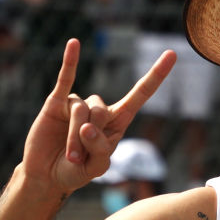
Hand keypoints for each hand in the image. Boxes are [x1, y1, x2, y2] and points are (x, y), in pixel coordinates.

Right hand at [21, 39, 175, 193]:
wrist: (47, 176)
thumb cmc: (76, 172)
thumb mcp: (97, 168)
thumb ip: (100, 149)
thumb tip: (87, 126)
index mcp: (117, 122)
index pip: (139, 95)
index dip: (155, 76)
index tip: (172, 55)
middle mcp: (99, 110)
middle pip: (101, 110)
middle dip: (89, 138)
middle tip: (78, 159)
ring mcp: (77, 104)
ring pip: (81, 110)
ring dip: (73, 136)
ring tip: (70, 155)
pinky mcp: (56, 103)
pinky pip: (65, 79)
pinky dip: (70, 62)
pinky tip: (74, 44)